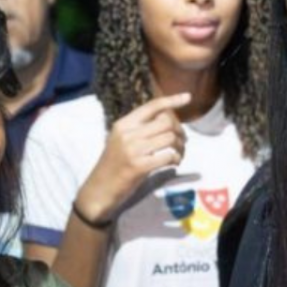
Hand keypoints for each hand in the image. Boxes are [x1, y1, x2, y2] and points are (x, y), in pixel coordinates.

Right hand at [75, 93, 190, 223]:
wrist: (99, 189)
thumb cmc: (113, 166)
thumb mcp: (121, 141)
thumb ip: (140, 130)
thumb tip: (166, 121)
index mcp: (123, 124)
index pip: (151, 106)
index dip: (171, 100)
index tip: (187, 97)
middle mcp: (127, 133)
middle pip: (166, 122)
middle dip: (180, 130)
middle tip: (183, 141)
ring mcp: (133, 149)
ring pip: (170, 138)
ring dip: (181, 147)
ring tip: (179, 154)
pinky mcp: (139, 166)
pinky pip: (168, 156)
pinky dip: (176, 159)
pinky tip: (174, 163)